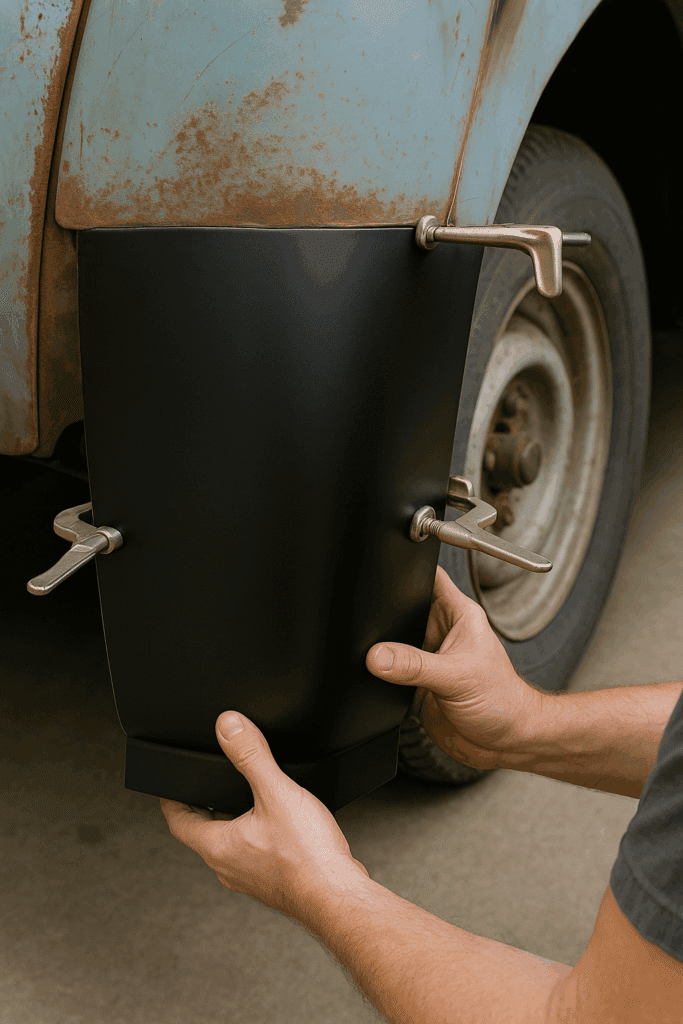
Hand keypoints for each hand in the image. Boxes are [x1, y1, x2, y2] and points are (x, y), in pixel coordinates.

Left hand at [160, 712, 368, 921]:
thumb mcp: (276, 792)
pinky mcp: (273, 883)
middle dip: (203, 808)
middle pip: (203, 834)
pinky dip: (254, 837)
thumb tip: (229, 726)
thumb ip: (251, 755)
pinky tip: (276, 826)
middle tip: (205, 788)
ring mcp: (250, 878)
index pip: (179, 821)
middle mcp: (228, 867)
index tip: (169, 788)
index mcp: (219, 847)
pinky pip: (253, 855)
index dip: (171, 800)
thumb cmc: (308, 856)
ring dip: (231, 823)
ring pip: (229, 846)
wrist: (338, 895)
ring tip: (242, 801)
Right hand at [366, 567, 544, 770]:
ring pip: (394, 640)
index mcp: (459, 615)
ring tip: (374, 654)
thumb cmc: (504, 702)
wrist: (505, 744)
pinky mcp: (417, 683)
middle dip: (384, 612)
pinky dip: (380, 675)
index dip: (407, 567)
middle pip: (403, 608)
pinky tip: (378, 679)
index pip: (430, 576)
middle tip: (368, 621)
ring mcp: (429, 657)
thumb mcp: (457, 677)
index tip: (381, 569)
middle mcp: (442, 632)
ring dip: (381, 647)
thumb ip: (414, 665)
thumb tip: (378, 655)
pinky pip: (390, 671)